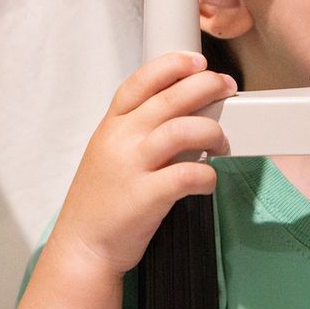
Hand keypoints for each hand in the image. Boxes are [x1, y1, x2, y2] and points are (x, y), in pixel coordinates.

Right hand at [46, 51, 233, 277]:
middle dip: (206, 85)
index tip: (197, 61)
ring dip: (212, 132)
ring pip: (183, 130)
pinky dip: (208, 176)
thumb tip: (182, 108)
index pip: (141, 81)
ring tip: (221, 143)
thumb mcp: (109, 151)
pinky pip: (189, 175)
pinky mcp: (147, 197)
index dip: (172, 65)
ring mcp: (132, 167)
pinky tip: (208, 181)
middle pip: (170, 98)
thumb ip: (137, 128)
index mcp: (111, 125)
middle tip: (226, 87)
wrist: (82, 246)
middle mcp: (120, 140)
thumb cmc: (101, 200)